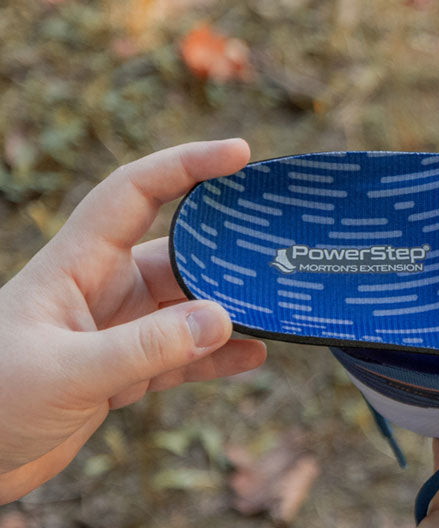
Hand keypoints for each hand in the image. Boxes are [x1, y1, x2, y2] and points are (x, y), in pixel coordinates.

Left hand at [0, 139, 266, 503]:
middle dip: (225, 250)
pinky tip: (255, 358)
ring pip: (185, 309)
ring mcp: (114, 333)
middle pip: (176, 255)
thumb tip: (223, 320)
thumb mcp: (70, 372)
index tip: (239, 154)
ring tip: (277, 309)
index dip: (186, 166)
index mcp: (75, 266)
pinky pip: (182, 357)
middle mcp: (100, 291)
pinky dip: (218, 358)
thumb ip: (147, 348)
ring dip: (227, 311)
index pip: (136, 193)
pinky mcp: (123, 373)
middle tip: (278, 250)